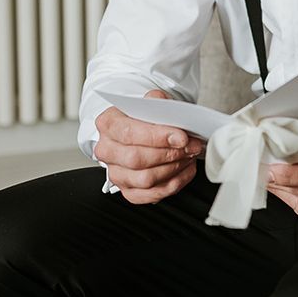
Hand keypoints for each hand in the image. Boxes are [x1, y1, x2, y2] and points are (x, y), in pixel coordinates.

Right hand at [94, 89, 205, 204]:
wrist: (143, 129)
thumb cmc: (147, 116)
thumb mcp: (153, 101)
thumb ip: (161, 104)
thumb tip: (174, 117)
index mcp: (108, 123)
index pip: (129, 133)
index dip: (157, 137)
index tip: (181, 137)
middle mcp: (107, 150)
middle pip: (136, 158)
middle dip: (169, 153)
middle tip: (191, 146)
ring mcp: (115, 173)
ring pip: (145, 179)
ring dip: (173, 168)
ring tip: (188, 156)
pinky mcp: (128, 191)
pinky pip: (151, 195)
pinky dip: (173, 184)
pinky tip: (184, 170)